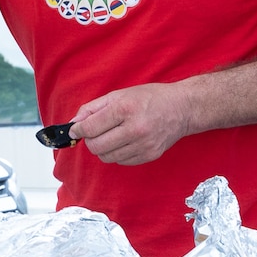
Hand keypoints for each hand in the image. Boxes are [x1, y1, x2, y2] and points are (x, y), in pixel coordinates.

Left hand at [70, 82, 196, 165]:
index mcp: (125, 109)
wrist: (182, 108)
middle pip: (96, 146)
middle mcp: (135, 128)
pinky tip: (123, 141)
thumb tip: (74, 123)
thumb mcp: (119, 95)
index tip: (75, 130)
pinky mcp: (150, 155)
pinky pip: (121, 161)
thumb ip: (93, 108)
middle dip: (89, 140)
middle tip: (93, 133)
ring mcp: (144, 144)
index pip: (90, 127)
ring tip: (110, 136)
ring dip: (102, 148)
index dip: (78, 130)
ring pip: (107, 157)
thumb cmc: (150, 98)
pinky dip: (116, 153)